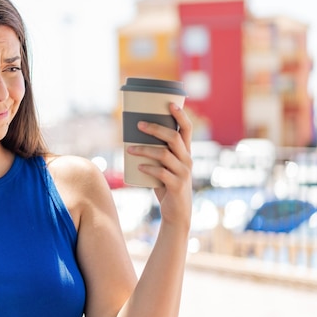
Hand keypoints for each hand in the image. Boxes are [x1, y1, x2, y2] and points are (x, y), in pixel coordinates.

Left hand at [127, 103, 192, 229]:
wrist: (177, 212)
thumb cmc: (167, 185)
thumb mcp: (164, 167)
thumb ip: (155, 154)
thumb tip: (130, 140)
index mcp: (185, 152)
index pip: (187, 129)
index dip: (181, 115)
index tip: (170, 103)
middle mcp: (187, 160)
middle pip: (173, 137)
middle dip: (155, 128)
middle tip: (138, 124)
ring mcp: (183, 173)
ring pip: (164, 154)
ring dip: (144, 149)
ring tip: (129, 149)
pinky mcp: (177, 185)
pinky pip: (161, 173)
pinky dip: (148, 168)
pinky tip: (139, 166)